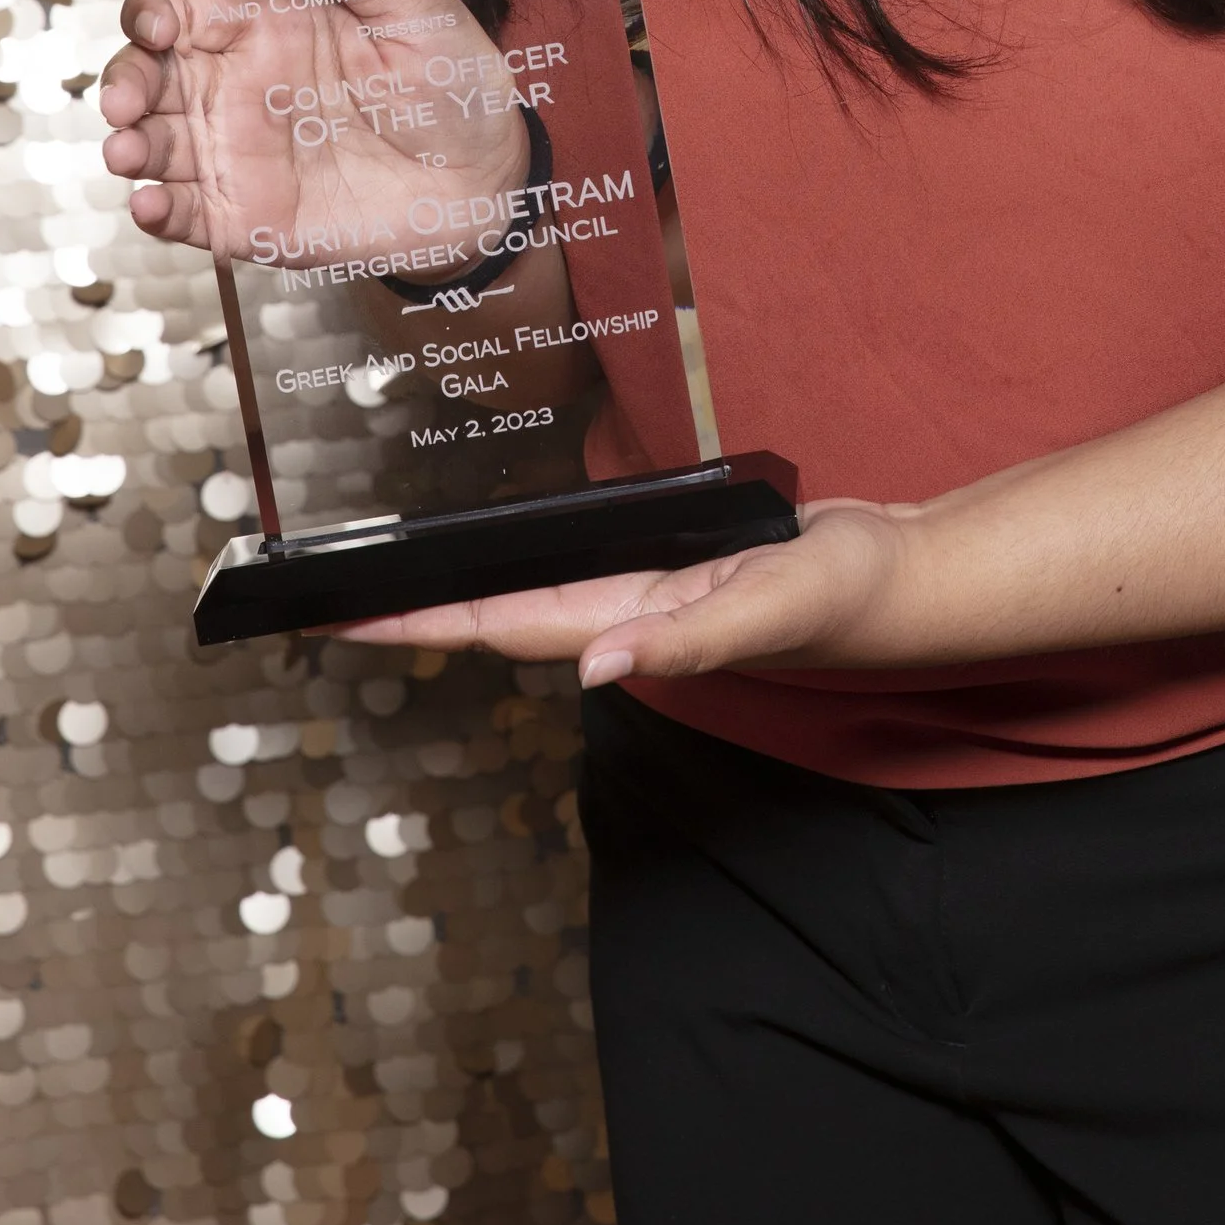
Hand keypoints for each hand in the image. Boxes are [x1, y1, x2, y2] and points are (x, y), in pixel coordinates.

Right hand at [98, 0, 531, 278]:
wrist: (488, 177)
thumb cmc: (454, 81)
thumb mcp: (407, 2)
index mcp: (264, 29)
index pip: (179, 11)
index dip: (149, 14)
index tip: (154, 26)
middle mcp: (237, 89)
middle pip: (148, 76)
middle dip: (122, 82)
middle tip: (124, 101)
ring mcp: (237, 154)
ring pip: (154, 144)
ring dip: (127, 146)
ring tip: (127, 151)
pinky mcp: (248, 217)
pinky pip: (185, 214)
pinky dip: (156, 212)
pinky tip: (151, 205)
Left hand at [336, 499, 916, 689]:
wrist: (901, 576)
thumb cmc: (846, 594)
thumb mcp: (773, 604)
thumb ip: (691, 636)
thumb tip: (596, 665)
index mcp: (633, 622)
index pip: (502, 624)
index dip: (420, 624)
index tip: (341, 623)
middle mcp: (624, 614)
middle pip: (494, 615)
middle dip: (410, 614)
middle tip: (323, 605)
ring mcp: (643, 595)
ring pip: (527, 595)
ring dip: (456, 595)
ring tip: (386, 586)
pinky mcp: (669, 569)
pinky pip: (575, 570)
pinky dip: (523, 566)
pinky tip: (500, 558)